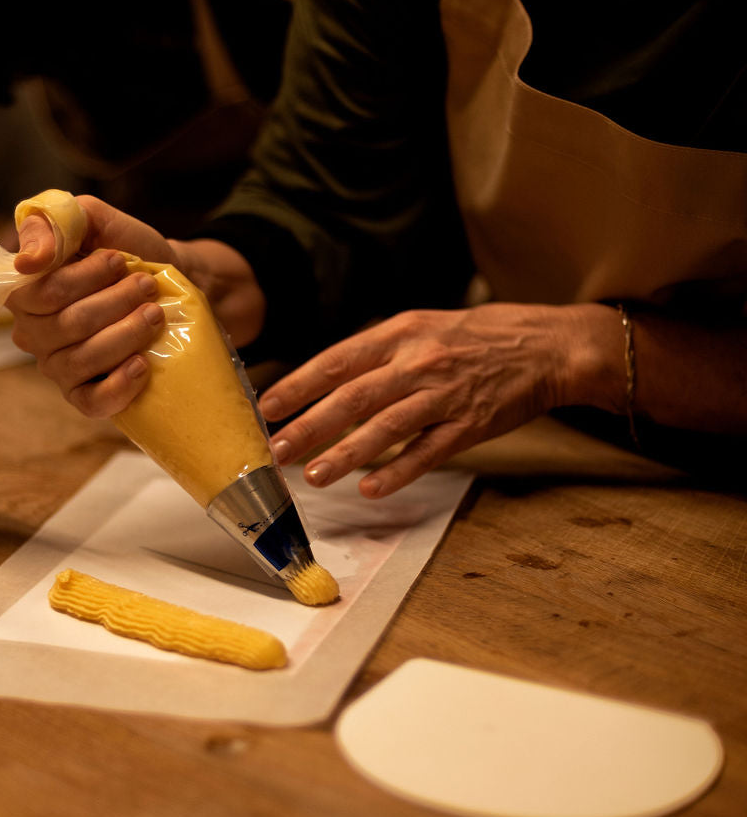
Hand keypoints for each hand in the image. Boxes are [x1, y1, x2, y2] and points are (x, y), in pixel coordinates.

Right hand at [7, 194, 174, 417]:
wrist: (168, 281)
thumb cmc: (125, 249)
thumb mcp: (93, 219)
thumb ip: (55, 223)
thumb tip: (27, 262)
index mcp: (26, 292)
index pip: (41, 293)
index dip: (84, 277)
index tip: (119, 259)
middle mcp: (33, 333)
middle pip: (67, 325)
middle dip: (115, 302)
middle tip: (147, 287)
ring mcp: (57, 368)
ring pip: (81, 360)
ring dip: (125, 335)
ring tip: (155, 315)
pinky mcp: (83, 396)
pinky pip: (91, 402)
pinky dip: (119, 385)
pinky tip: (143, 364)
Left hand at [259, 302, 621, 495]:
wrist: (547, 346)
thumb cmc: (477, 338)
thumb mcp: (423, 327)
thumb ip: (378, 353)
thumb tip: (326, 382)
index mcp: (401, 333)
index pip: (338, 360)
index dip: (300, 384)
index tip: (268, 407)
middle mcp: (419, 361)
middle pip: (353, 397)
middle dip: (310, 426)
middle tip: (277, 451)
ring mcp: (445, 395)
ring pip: (386, 428)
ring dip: (345, 454)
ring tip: (314, 477)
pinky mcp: (471, 425)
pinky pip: (428, 452)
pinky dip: (398, 471)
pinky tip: (370, 489)